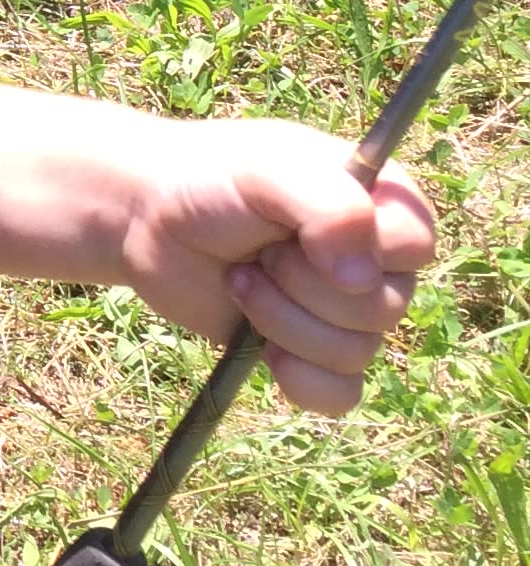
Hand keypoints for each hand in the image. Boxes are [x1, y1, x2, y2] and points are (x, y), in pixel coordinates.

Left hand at [114, 118, 437, 414]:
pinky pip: (339, 394)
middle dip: (303, 285)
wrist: (149, 221)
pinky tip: (261, 346)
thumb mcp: (267, 171)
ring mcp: (347, 312)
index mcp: (383, 203)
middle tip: (260, 252)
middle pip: (385, 308)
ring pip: (356, 352)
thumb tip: (363, 280)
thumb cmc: (211, 182)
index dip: (362, 251)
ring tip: (243, 279)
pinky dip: (298, 376)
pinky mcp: (313, 355)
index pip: (417, 245)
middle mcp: (376, 261)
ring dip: (283, 321)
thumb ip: (329, 206)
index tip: (300, 235)